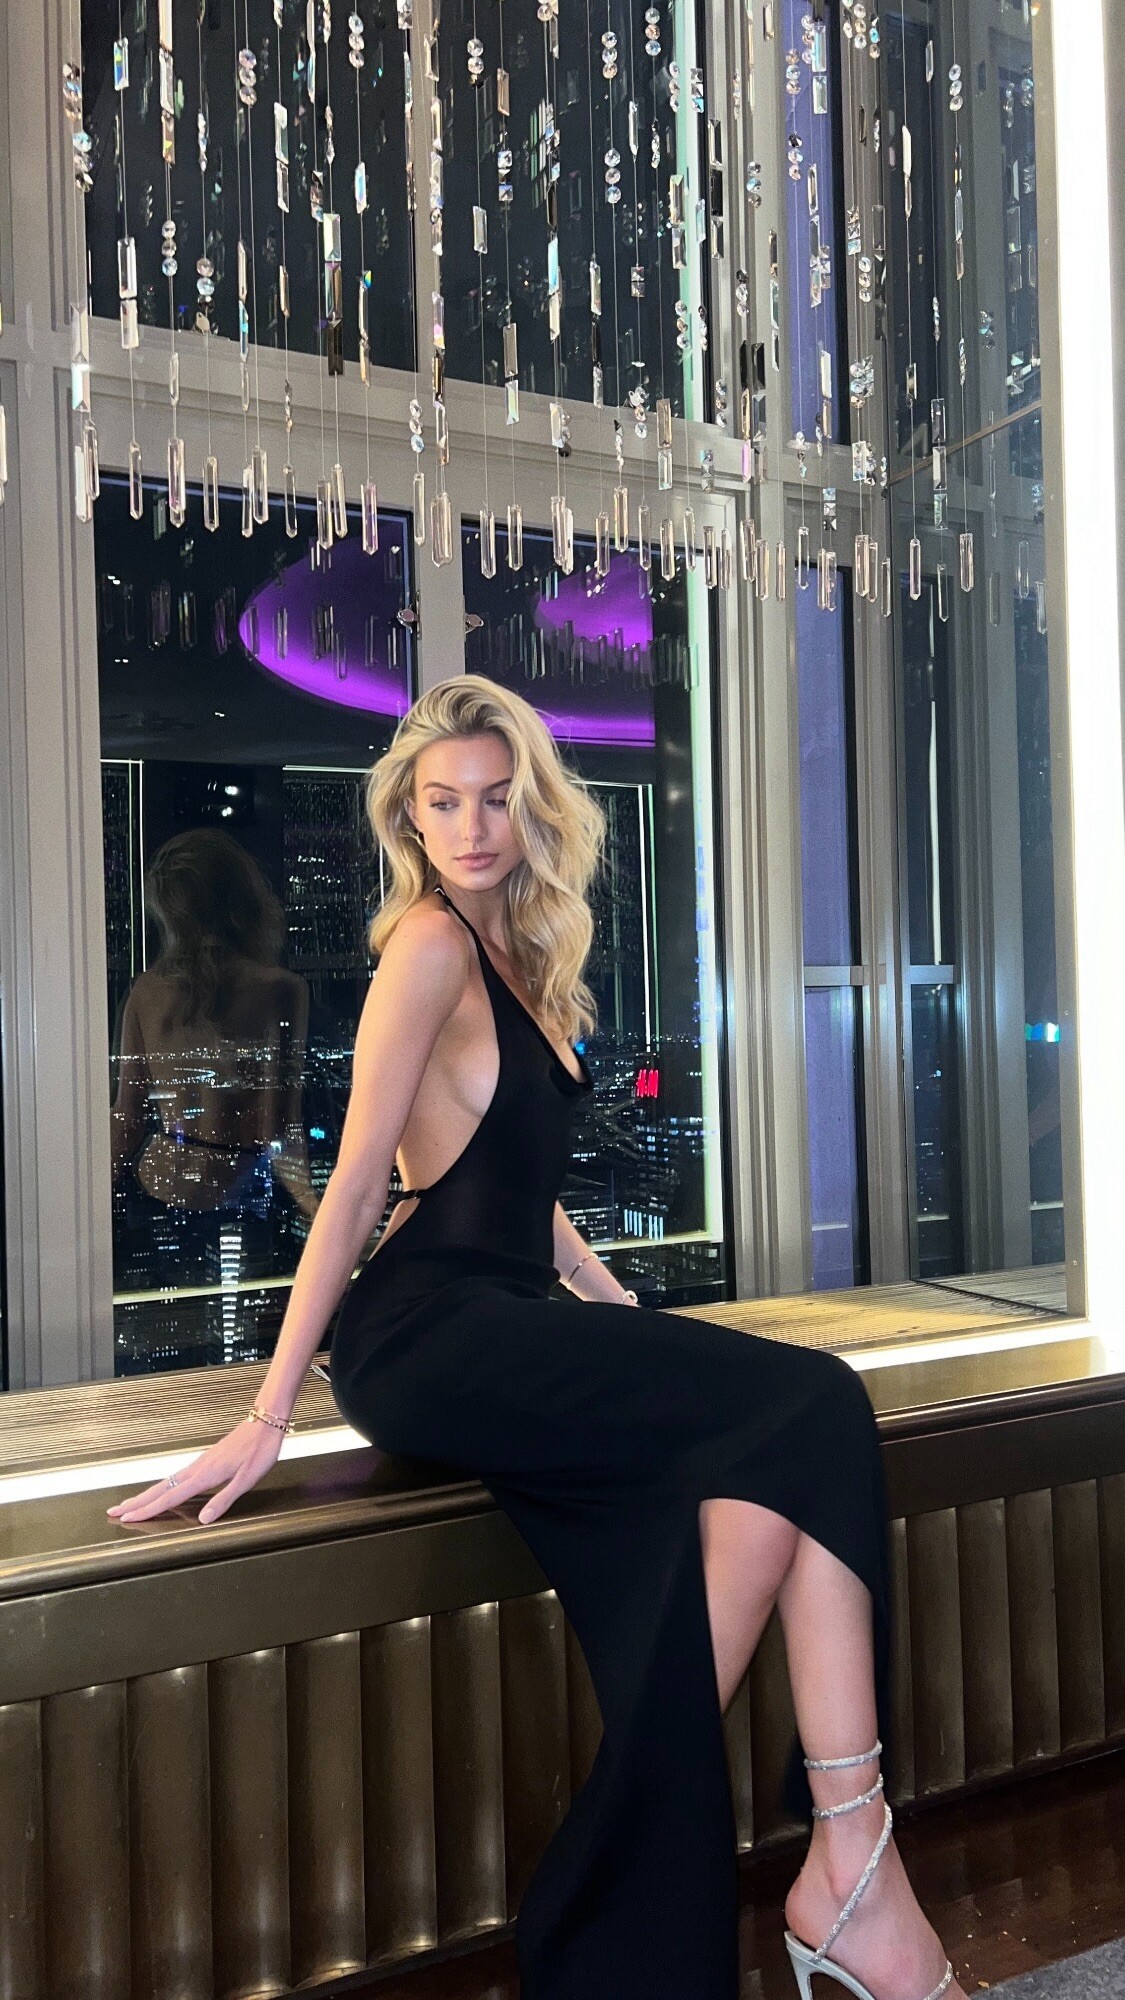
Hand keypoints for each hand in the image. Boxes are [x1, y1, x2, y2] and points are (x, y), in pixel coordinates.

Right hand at [106, 1417, 284, 1527]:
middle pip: (160, 1488)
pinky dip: (162, 1486)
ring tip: (130, 1503)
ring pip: (165, 1481)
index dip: (148, 1510)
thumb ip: (224, 1500)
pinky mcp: (205, 1460)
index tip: (127, 1518)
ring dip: (146, 1494)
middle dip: (136, 1501)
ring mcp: (199, 1463)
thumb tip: (202, 1520)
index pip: (170, 1497)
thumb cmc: (260, 1450)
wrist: (265, 1421)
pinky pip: (176, 1476)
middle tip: (113, 1511)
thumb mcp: (247, 1479)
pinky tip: (162, 1489)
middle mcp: (197, 1468)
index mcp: (205, 1475)